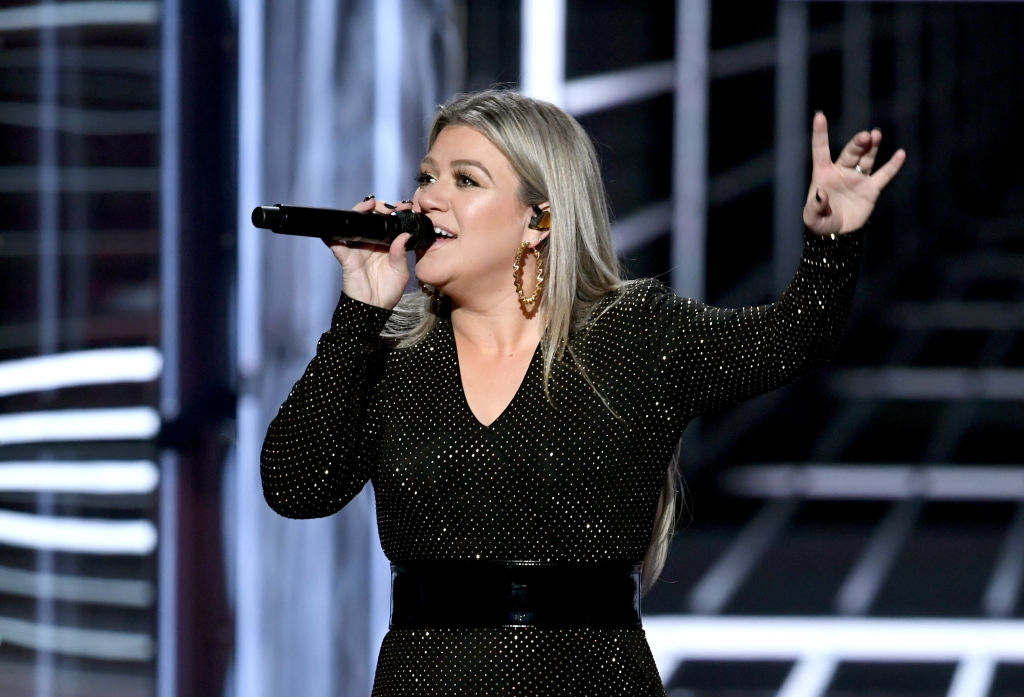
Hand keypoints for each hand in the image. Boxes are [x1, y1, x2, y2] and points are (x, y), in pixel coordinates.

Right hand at [324, 197, 412, 308]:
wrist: (373, 309)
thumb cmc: (388, 292)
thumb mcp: (401, 272)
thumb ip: (401, 254)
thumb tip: (404, 235)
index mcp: (385, 245)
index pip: (388, 224)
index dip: (395, 213)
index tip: (404, 207)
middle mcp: (370, 244)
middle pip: (370, 219)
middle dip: (378, 208)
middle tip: (387, 206)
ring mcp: (357, 249)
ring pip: (354, 225)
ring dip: (359, 212)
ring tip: (368, 206)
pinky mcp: (346, 257)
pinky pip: (336, 243)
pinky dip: (331, 234)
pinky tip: (333, 228)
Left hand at [803, 112, 905, 234]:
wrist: (837, 234)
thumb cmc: (819, 223)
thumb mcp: (811, 218)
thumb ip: (814, 206)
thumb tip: (820, 193)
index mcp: (823, 174)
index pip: (821, 150)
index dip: (820, 134)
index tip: (819, 116)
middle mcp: (841, 171)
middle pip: (850, 153)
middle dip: (858, 144)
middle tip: (866, 136)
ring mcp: (857, 178)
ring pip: (866, 158)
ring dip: (871, 147)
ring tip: (875, 135)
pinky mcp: (871, 189)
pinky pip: (884, 175)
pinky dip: (892, 165)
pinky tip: (900, 154)